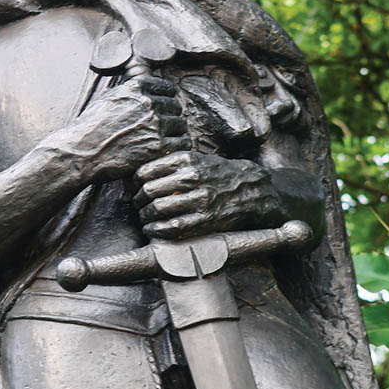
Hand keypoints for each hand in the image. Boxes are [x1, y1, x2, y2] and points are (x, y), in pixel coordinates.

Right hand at [64, 73, 189, 182]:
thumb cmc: (89, 128)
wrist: (81, 152)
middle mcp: (148, 103)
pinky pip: (181, 144)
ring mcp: (155, 125)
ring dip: (175, 133)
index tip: (165, 107)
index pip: (167, 88)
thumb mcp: (108, 98)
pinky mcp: (158, 147)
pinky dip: (177, 148)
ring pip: (180, 125)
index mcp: (137, 88)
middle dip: (171, 116)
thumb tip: (142, 79)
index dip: (167, 98)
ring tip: (166, 140)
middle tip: (164, 127)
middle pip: (175, 106)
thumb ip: (129, 90)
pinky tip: (169, 152)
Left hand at [134, 151, 283, 238]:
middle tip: (138, 206)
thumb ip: (173, 163)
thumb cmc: (219, 175)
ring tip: (145, 219)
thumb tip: (141, 174)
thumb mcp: (198, 159)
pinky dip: (156, 230)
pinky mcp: (205, 219)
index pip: (146, 171)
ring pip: (157, 209)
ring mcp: (199, 199)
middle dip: (138, 201)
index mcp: (187, 160)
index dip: (135, 183)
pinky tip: (153, 230)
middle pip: (149, 191)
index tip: (136, 188)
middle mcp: (192, 177)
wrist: (252, 190)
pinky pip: (172, 227)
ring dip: (145, 217)